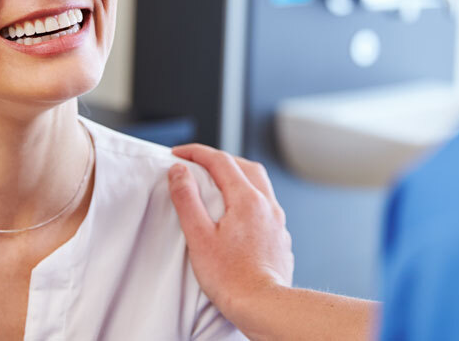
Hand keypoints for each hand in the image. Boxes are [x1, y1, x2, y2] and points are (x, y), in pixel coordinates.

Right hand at [168, 144, 293, 328]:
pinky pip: (266, 205)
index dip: (196, 153)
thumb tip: (179, 171)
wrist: (263, 305)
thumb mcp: (199, 236)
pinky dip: (250, 197)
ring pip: (260, 184)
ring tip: (219, 183)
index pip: (220, 161)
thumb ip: (187, 199)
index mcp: (247, 199)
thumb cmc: (231, 277)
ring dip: (239, 175)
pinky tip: (239, 213)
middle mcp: (267, 204)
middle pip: (245, 166)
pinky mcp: (280, 237)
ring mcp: (277, 221)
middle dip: (220, 159)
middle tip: (198, 163)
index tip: (178, 153)